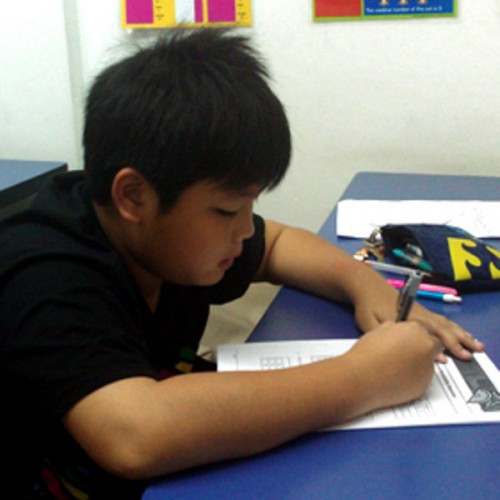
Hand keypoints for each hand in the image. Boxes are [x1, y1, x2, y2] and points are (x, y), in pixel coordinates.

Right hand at [347, 321, 441, 407]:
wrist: (361, 378)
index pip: (427, 328)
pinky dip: (413, 378)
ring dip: (418, 364)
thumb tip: (398, 331)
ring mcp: (428, 368)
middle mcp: (427, 347)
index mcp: (416, 329)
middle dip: (423, 348)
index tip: (411, 338)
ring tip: (396, 367)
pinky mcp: (424, 386)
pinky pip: (421, 379)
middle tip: (406, 353)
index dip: (418, 334)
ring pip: (428, 364)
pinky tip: (396, 378)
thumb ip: (395, 329)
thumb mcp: (378, 330)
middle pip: (434, 345)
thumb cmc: (366, 352)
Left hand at [352, 286, 483, 362]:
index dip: (439, 348)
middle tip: (470, 354)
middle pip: (442, 328)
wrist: (367, 286)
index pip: (429, 334)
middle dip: (457, 342)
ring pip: (445, 323)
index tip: (447, 361)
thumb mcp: (369, 324)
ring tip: (474, 344)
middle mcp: (418, 314)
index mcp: (408, 319)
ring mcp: (421, 311)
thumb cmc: (366, 307)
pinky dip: (453, 327)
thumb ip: (386, 336)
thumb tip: (406, 347)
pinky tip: (460, 332)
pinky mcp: (420, 310)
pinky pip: (441, 319)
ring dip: (460, 334)